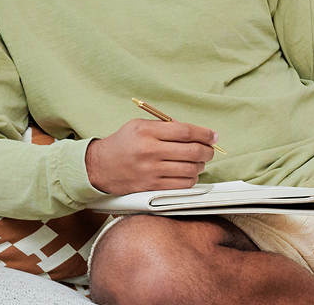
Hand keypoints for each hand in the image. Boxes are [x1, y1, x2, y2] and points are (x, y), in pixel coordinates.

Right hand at [85, 118, 217, 194]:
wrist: (100, 166)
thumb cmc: (123, 143)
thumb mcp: (139, 125)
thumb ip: (165, 126)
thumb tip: (195, 132)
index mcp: (147, 131)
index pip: (185, 131)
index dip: (204, 134)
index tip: (213, 136)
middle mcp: (150, 151)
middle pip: (192, 151)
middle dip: (207, 151)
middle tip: (210, 150)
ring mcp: (151, 171)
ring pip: (190, 169)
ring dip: (201, 165)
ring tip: (199, 161)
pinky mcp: (151, 187)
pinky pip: (182, 185)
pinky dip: (192, 179)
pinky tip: (190, 173)